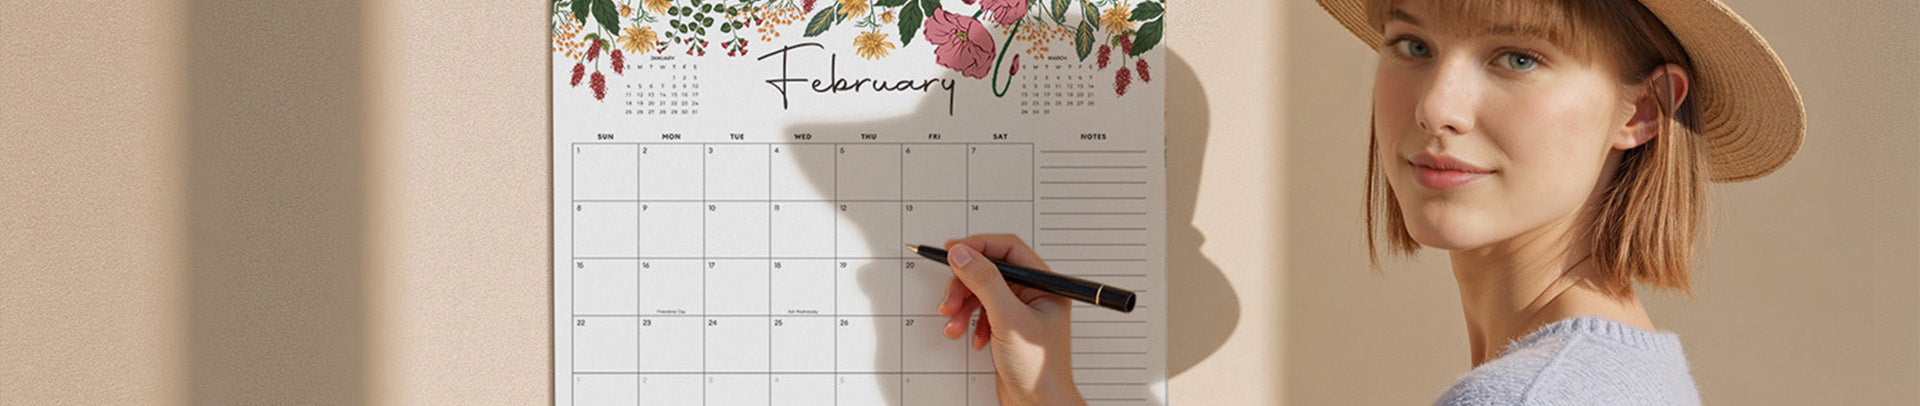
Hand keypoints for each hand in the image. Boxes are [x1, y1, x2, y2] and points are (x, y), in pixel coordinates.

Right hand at [938, 234, 1084, 405]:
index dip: (978, 247)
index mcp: (1044, 285)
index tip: (952, 251)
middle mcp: (1034, 294)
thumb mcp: (1008, 319)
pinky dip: (970, 322)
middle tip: (950, 301)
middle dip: (965, 285)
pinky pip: (981, 312)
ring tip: (954, 324)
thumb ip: (985, 282)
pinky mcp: (1007, 328)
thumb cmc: (1039, 369)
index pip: (1008, 250)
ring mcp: (1020, 311)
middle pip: (990, 271)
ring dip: (963, 306)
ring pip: (982, 292)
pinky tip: (970, 337)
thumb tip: (963, 254)